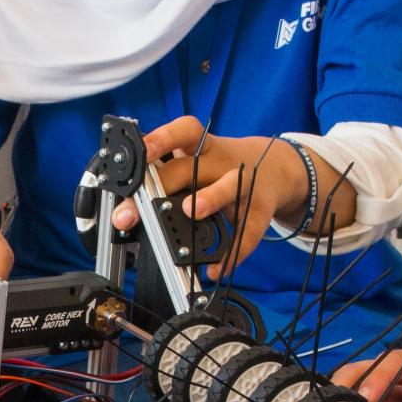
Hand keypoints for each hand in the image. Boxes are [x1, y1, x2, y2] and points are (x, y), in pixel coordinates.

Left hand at [112, 116, 337, 276]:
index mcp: (202, 147)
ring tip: (192, 211)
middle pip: (190, 170)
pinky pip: (246, 234)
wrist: (276, 170)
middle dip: (158, 188)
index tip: (141, 149)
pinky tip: (215, 269)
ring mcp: (244, 185)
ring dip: (210, 198)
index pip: (183, 132)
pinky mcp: (259, 211)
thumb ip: (167, 170)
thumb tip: (124, 196)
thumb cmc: (222, 167)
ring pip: (229, 188)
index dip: (162, 138)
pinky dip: (231, 254)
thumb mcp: (198, 159)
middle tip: (130, 213)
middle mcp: (222, 162)